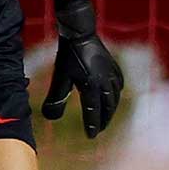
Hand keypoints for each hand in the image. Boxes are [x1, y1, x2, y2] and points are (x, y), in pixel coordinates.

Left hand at [41, 0, 122, 137]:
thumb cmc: (68, 56)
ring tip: (105, 117)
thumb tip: (49, 117)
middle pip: (107, 107)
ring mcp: (111, 74)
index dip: (92, 125)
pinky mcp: (113, 66)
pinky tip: (114, 96)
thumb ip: (56, 99)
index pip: (93, 112)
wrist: (80, 33)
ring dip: (111, 109)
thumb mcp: (60, 78)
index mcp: (92, 87)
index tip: (91, 136)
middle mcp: (105, 82)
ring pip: (115, 97)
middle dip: (103, 120)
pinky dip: (117, 94)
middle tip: (98, 130)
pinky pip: (119, 84)